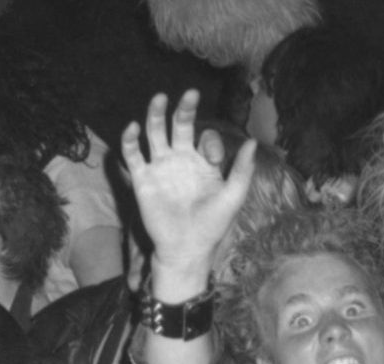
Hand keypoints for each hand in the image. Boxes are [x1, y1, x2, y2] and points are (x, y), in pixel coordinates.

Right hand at [120, 90, 255, 280]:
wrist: (186, 249)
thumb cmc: (212, 225)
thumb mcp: (233, 196)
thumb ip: (242, 169)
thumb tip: (253, 140)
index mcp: (202, 162)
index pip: (205, 136)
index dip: (210, 140)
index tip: (213, 157)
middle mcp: (180, 160)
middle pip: (179, 125)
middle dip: (184, 110)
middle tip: (190, 94)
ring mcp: (160, 167)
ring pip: (154, 133)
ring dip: (155, 114)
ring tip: (160, 98)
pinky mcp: (142, 179)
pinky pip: (133, 155)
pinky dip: (130, 140)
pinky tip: (133, 127)